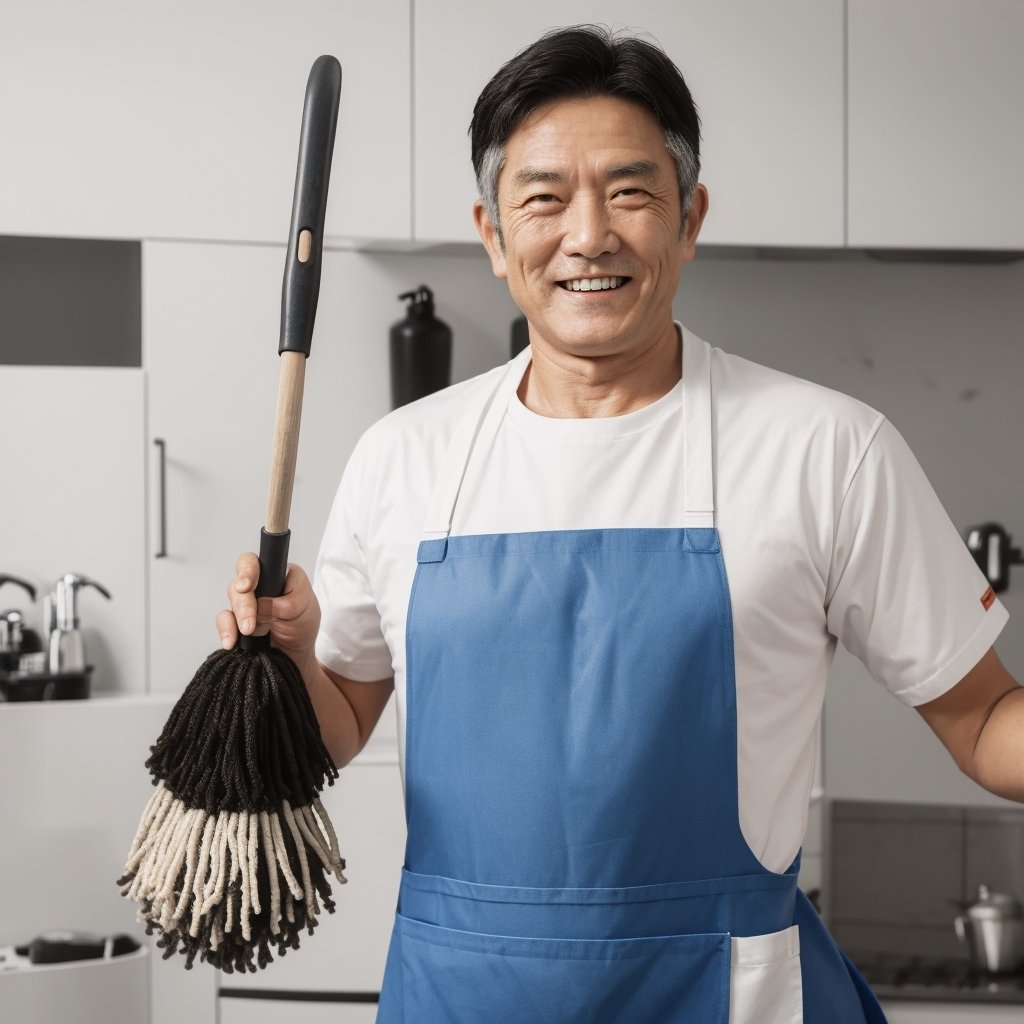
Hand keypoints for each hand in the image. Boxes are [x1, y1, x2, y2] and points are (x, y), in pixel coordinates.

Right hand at [215, 552, 320, 667]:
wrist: (296, 655)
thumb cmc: (303, 624)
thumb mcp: (306, 609)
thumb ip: (287, 603)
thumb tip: (262, 604)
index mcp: (276, 574)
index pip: (257, 563)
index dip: (248, 571)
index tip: (246, 586)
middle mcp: (258, 585)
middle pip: (239, 583)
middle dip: (244, 604)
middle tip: (250, 623)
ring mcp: (245, 603)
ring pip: (232, 600)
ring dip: (238, 617)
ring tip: (249, 632)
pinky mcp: (236, 621)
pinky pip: (223, 620)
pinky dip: (226, 630)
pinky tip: (231, 641)